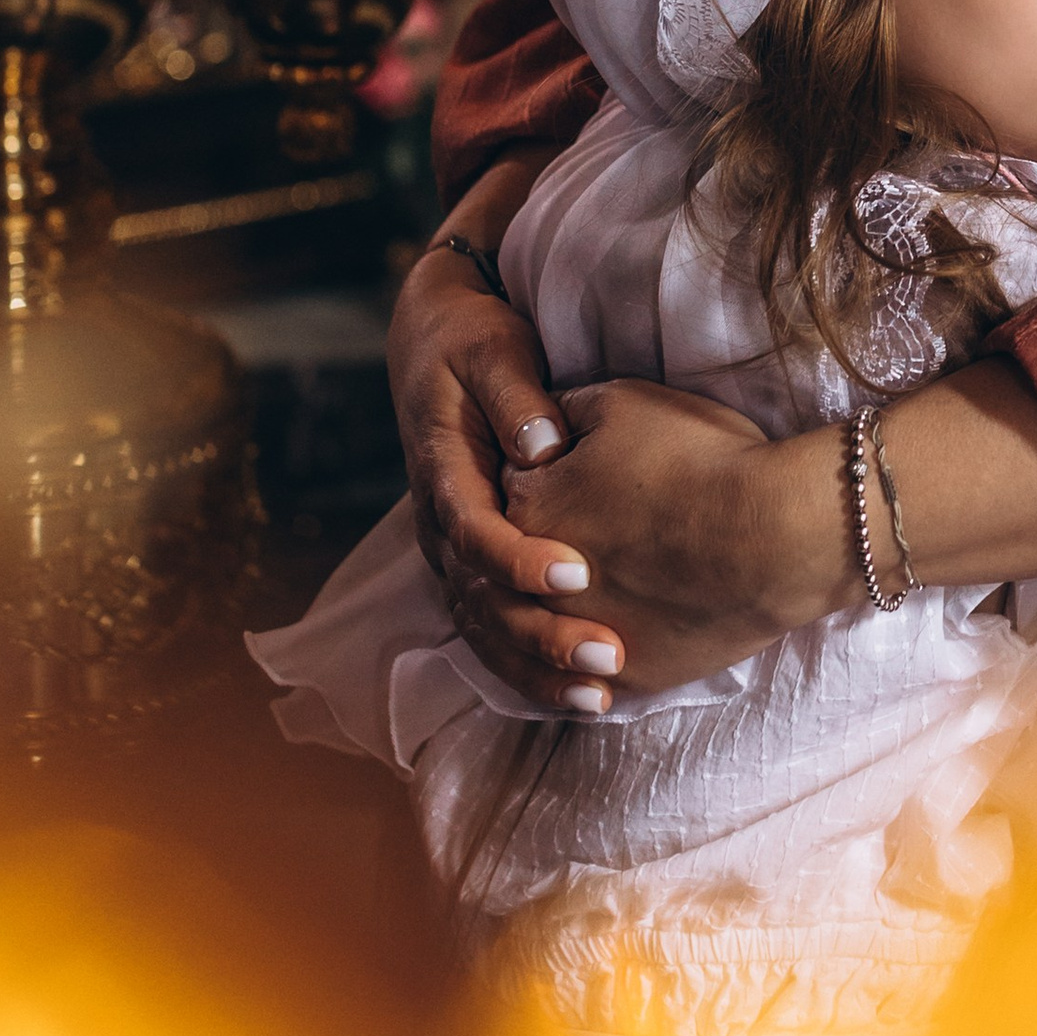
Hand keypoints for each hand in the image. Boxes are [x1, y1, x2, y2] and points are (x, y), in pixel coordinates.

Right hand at [388, 215, 608, 710]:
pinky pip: (495, 629)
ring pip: (484, 628)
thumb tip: (542, 447)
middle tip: (605, 658)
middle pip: (480, 599)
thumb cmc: (472, 339)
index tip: (579, 573)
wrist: (431, 341)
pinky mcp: (474, 565)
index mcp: (442, 470)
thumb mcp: (492, 351)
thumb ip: (516, 399)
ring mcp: (452, 551)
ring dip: (537, 668)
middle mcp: (439, 523)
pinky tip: (585, 695)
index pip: (475, 530)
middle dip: (541, 636)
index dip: (521, 558)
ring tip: (599, 696)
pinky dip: (533, 666)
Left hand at [496, 380, 839, 692]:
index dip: (541, 478)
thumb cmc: (702, 460)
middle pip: (515, 569)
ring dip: (551, 618)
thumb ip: (563, 410)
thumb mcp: (622, 402)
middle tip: (577, 538)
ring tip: (586, 601)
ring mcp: (579, 636)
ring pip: (539, 635)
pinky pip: (585, 679)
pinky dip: (585, 670)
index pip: (510, 492)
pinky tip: (603, 656)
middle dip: (537, 552)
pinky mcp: (625, 673)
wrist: (776, 535)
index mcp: (526, 508)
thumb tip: (540, 425)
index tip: (574, 475)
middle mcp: (533, 583)